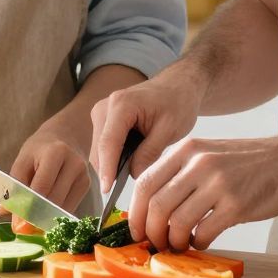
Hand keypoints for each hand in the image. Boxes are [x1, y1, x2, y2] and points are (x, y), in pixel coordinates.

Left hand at [4, 112, 90, 217]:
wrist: (67, 134)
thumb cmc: (41, 147)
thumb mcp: (24, 159)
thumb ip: (14, 185)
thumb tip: (3, 211)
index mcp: (55, 153)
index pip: (41, 186)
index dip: (28, 206)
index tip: (16, 222)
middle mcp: (74, 164)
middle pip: (54, 199)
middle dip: (36, 216)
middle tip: (21, 227)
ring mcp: (83, 176)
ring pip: (62, 207)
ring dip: (45, 218)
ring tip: (30, 223)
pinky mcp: (87, 185)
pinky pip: (69, 207)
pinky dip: (55, 215)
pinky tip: (44, 216)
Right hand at [88, 72, 202, 197]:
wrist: (177, 86)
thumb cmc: (177, 103)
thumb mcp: (170, 130)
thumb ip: (150, 153)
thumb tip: (133, 175)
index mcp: (121, 105)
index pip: (109, 143)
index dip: (108, 169)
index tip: (108, 191)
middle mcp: (105, 107)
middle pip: (100, 149)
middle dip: (112, 171)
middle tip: (135, 185)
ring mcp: (101, 113)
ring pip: (100, 150)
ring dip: (113, 165)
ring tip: (138, 168)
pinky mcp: (103, 120)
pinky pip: (104, 146)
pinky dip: (115, 158)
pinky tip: (134, 160)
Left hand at [130, 134, 277, 251]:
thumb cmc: (248, 162)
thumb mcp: (208, 154)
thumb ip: (180, 173)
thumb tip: (151, 208)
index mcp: (186, 149)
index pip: (144, 183)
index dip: (135, 212)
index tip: (136, 229)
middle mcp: (199, 164)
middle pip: (156, 206)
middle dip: (151, 232)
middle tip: (156, 244)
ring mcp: (218, 184)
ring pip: (177, 223)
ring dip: (173, 241)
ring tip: (180, 244)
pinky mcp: (237, 205)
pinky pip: (204, 233)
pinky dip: (198, 243)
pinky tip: (203, 241)